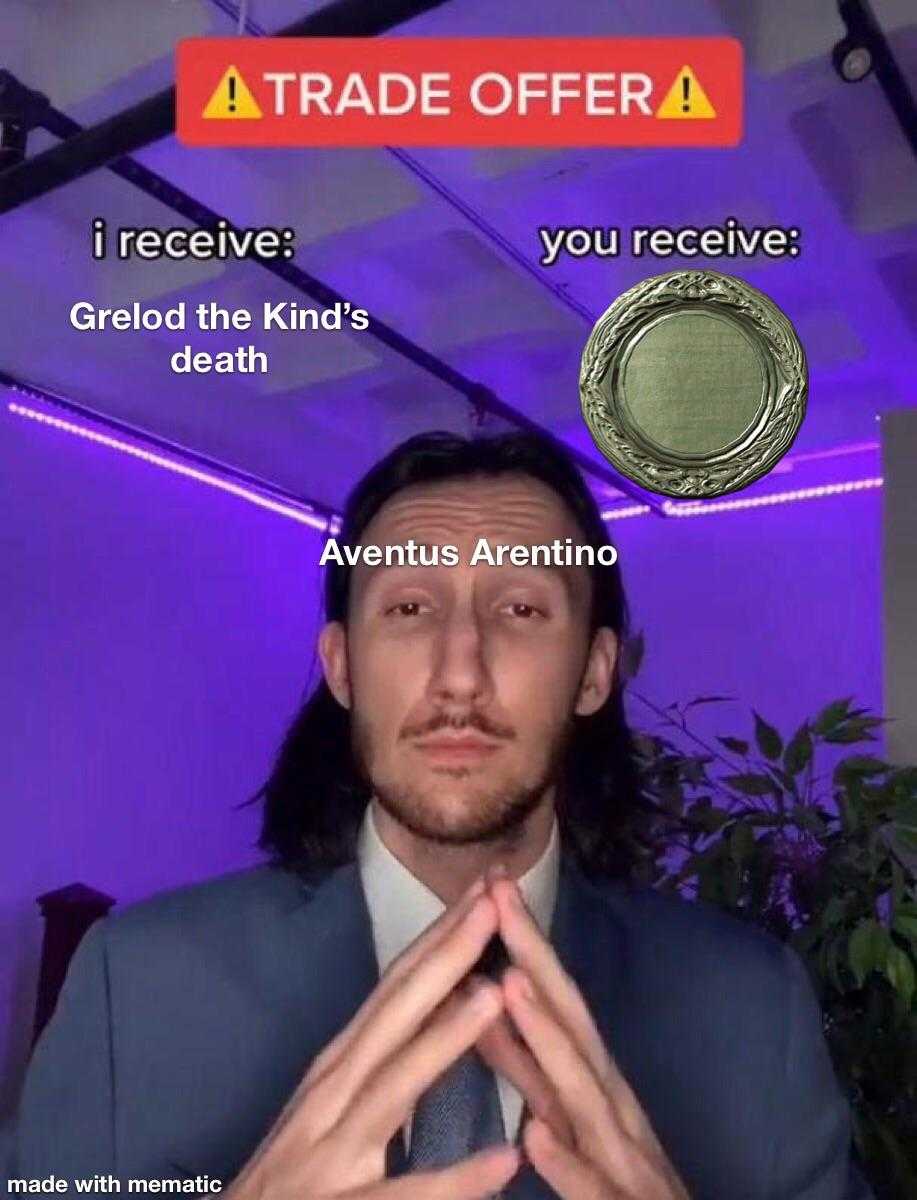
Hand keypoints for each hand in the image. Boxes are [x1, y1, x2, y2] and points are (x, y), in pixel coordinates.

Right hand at [225, 877, 518, 1199]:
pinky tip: (503, 1161)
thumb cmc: (291, 1177)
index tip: (482, 890)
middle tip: (492, 905)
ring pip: (394, 1087)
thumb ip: (384, 1056)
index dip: (438, 937)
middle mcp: (333, 1096)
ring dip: (443, 1039)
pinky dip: (453, 1179)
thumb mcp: (332, 1105)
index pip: (395, 988)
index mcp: (340, 1067)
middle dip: (444, 957)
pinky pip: (405, 1197)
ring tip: (493, 995)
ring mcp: (333, 1155)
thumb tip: (446, 996)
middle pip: (394, 1014)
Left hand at [490, 878, 690, 1199]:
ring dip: (548, 1039)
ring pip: (582, 1094)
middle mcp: (611, 1104)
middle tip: (498, 895)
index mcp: (590, 1081)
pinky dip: (566, 1161)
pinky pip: (593, 1187)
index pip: (555, 998)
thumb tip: (485, 1005)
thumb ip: (526, 1065)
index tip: (489, 883)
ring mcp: (624, 1156)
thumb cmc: (620, 1182)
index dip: (523, 941)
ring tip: (510, 986)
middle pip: (572, 1021)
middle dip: (535, 957)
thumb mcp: (568, 1112)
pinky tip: (534, 1137)